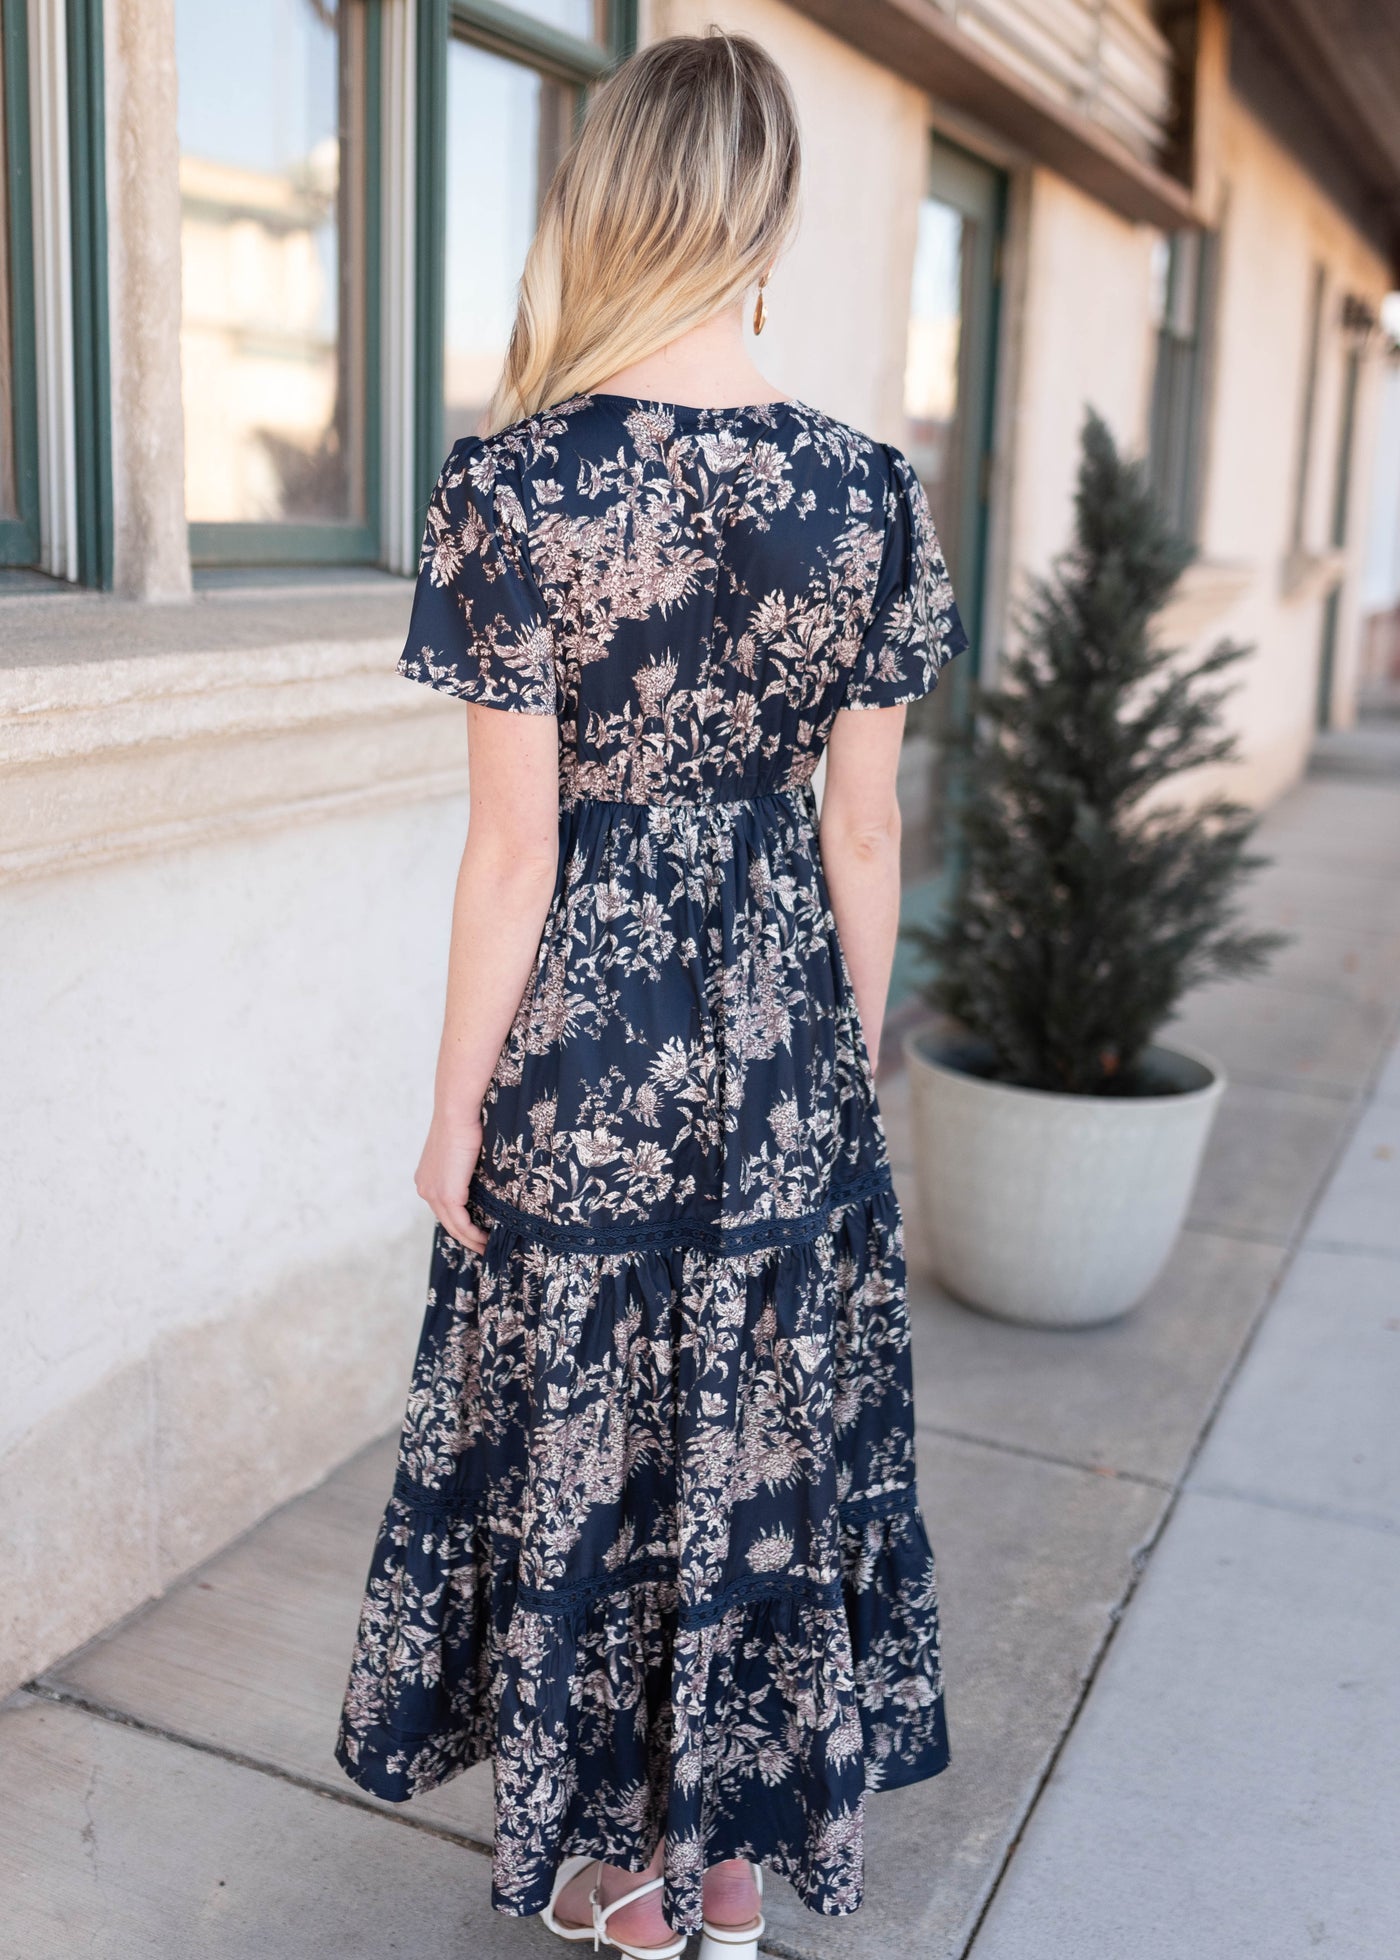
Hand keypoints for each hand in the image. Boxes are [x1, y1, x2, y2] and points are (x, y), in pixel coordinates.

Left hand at [414, 1106, 488, 1252]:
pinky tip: (487, 1239)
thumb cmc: (464, 1123)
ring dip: (471, 1240)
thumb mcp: (461, 1150)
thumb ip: (465, 1168)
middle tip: (484, 1247)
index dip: (459, 1223)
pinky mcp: (447, 1195)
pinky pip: (461, 1223)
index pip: (443, 1208)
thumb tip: (480, 1174)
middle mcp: (425, 1188)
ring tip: (488, 1248)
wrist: (457, 1112)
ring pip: (453, 1227)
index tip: (477, 1231)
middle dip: (465, 1238)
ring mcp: (433, 1193)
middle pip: (447, 1222)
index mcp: (426, 1178)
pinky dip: (474, 1235)